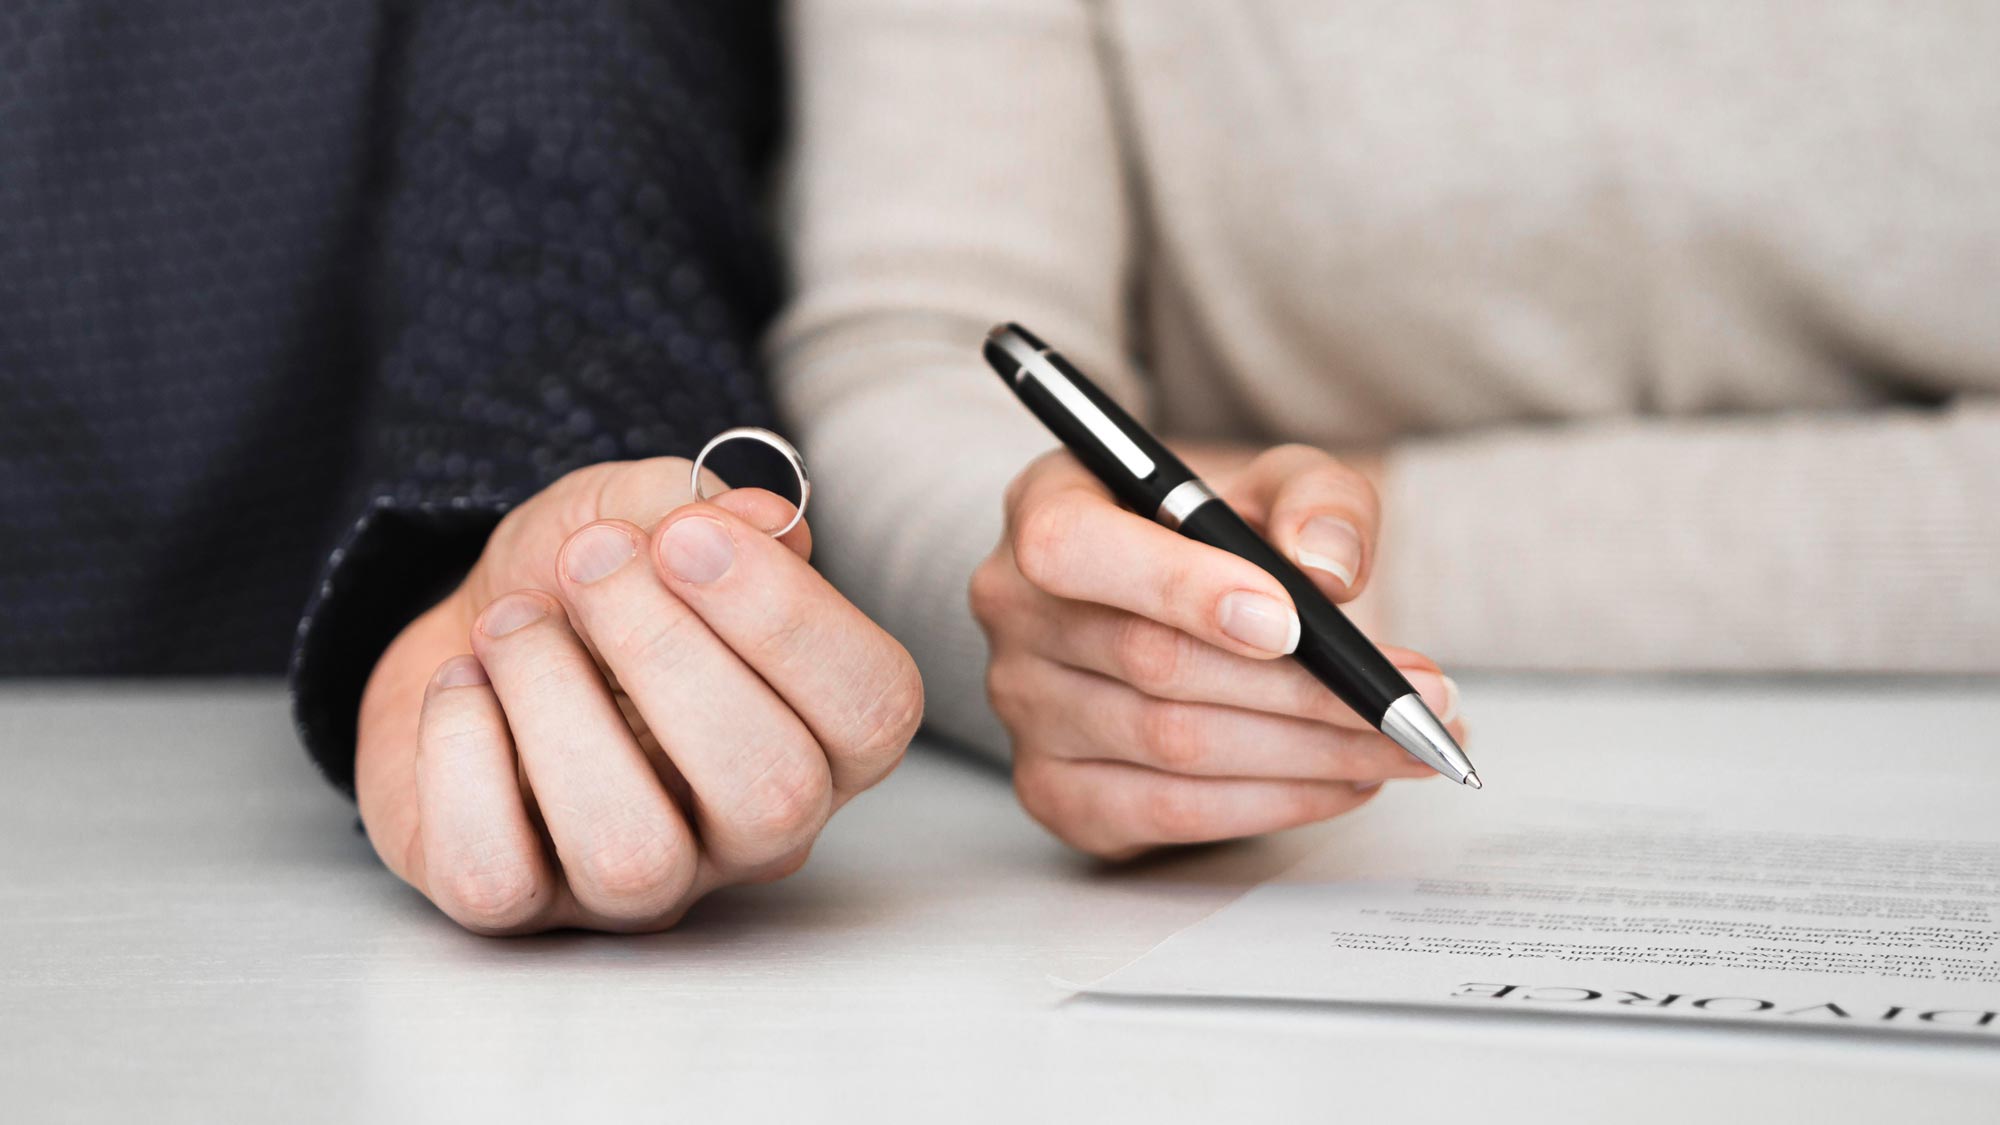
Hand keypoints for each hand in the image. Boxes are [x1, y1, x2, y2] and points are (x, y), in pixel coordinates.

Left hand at [355, 458, 923, 933]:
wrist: (465, 629)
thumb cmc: (583, 585)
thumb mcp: (640, 510)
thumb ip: (701, 506)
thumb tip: (762, 520)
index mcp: (821, 731)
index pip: (873, 711)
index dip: (788, 619)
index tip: (686, 536)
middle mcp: (753, 830)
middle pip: (773, 795)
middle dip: (667, 654)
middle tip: (590, 562)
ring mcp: (644, 885)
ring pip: (634, 854)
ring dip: (554, 702)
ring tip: (511, 623)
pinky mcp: (523, 911)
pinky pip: (497, 876)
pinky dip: (459, 757)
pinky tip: (463, 687)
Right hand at [971, 444, 1462, 860]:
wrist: (1187, 600)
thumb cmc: (1223, 535)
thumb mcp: (1280, 483)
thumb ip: (1317, 498)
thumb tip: (1329, 565)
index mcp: (1046, 504)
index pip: (1073, 549)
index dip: (1180, 588)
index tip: (1292, 625)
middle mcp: (1013, 607)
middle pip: (1152, 663)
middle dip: (1304, 690)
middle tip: (1410, 700)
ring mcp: (1023, 708)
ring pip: (1174, 747)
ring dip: (1309, 753)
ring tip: (1400, 742)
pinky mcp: (1056, 791)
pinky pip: (1170, 813)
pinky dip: (1274, 802)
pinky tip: (1343, 779)